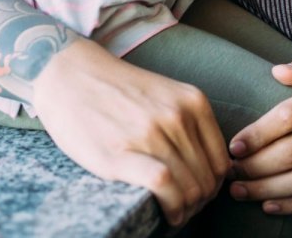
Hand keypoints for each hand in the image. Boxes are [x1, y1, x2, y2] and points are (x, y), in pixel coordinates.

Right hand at [32, 39, 228, 227]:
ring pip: (190, 186)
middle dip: (201, 202)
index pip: (221, 160)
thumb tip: (207, 167)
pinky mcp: (121, 153)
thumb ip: (189, 123)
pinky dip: (171, 206)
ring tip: (176, 215)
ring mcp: (151, 133)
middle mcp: (178, 116)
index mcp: (193, 102)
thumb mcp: (166, 95)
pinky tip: (166, 213)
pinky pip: (163, 183)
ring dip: (187, 210)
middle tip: (187, 210)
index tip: (201, 195)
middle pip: (208, 177)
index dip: (215, 186)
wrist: (70, 75)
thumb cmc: (117, 90)